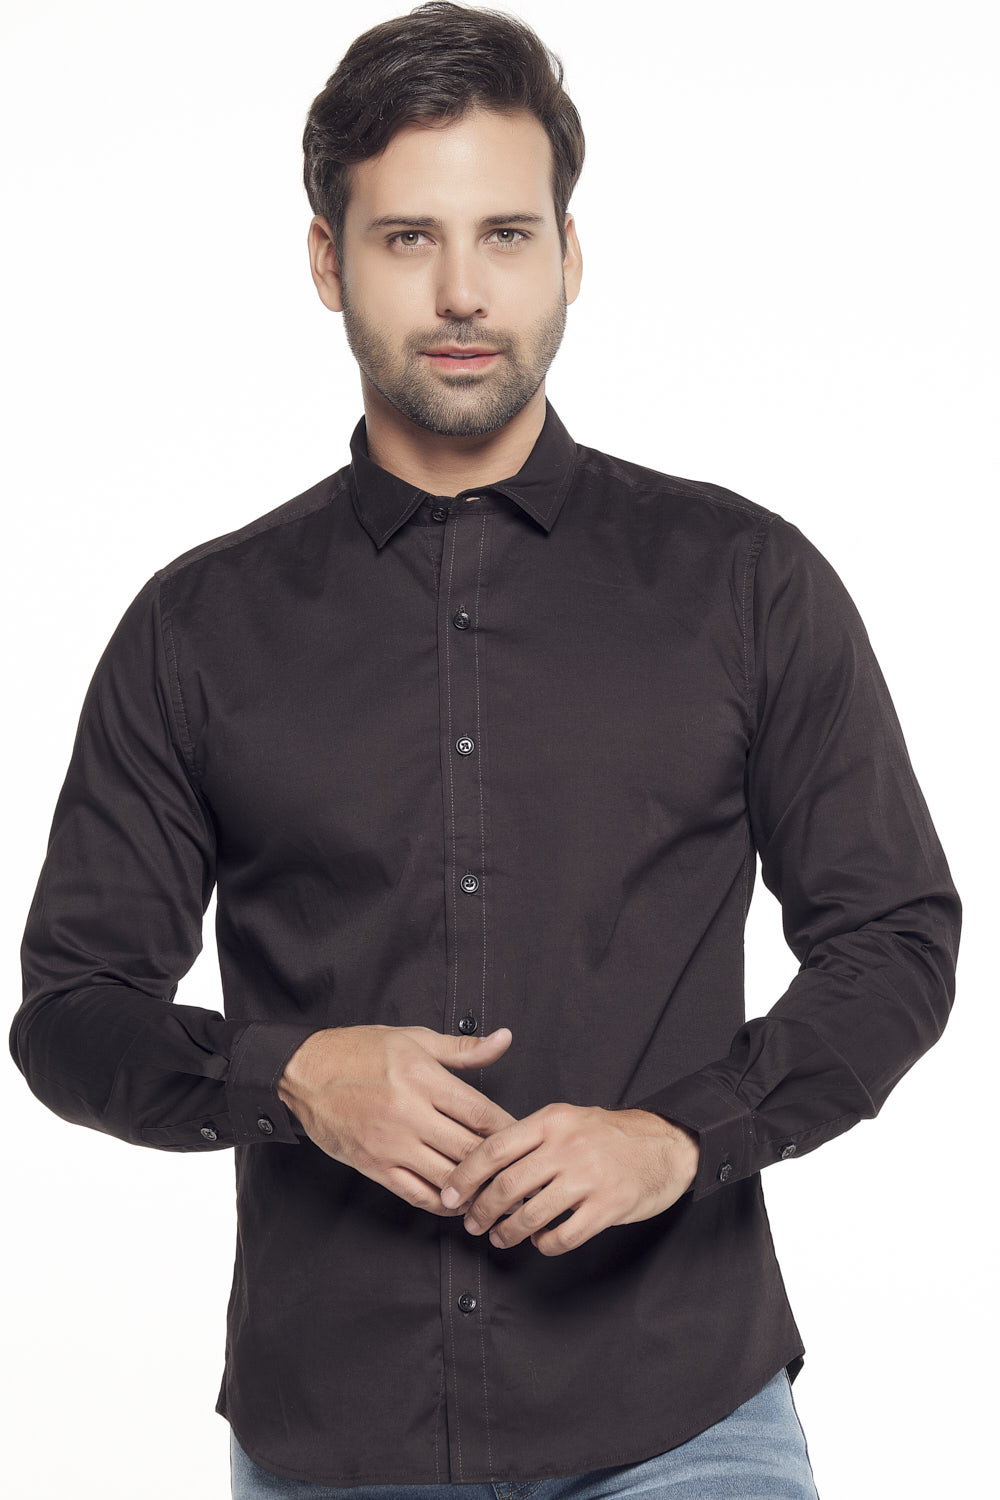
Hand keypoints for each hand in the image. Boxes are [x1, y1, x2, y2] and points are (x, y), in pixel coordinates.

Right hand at [277, 1023, 515, 1217]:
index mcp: (424, 1078)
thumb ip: (462, 1048)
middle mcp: (410, 1113)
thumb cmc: (359, 1051)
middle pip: (469, 1149)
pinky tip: (458, 1203)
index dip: (509, 1129)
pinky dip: (443, 1204)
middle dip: (498, 1164)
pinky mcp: (374, 1166)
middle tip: (519, 1172)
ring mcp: (391, 1144)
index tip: (525, 1138)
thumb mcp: (414, 1039)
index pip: (481, 1112)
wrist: (305, 1073)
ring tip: (495, 1192)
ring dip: (475, 1189)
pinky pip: (417, 1194)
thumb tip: (504, 1040)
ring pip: (447, 1178)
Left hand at [439, 1105, 700, 1255]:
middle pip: (507, 1185)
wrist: (665, 1145)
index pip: (495, 1148)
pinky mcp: (607, 1207)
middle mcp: (568, 1146)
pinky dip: (545, 1244)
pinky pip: (563, 1236)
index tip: (450, 1194)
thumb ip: (532, 1138)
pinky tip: (542, 1241)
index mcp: (553, 1121)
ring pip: (531, 1214)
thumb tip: (484, 1164)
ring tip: (500, 1237)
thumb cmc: (610, 1135)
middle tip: (472, 1223)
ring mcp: (589, 1178)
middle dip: (481, 1211)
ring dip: (508, 1232)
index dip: (466, 1175)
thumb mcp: (569, 1119)